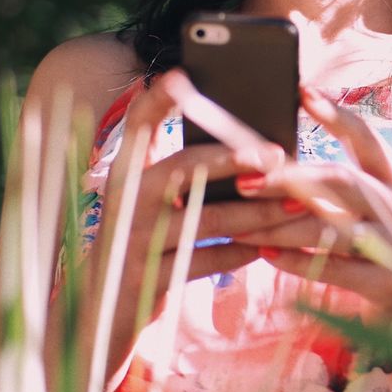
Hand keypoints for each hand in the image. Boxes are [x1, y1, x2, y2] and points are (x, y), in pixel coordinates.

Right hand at [89, 68, 304, 316]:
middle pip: (183, 167)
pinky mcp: (146, 279)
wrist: (95, 319)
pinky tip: (267, 249)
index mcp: (124, 172)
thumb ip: (182, 177)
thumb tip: (251, 151)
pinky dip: (239, 255)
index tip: (182, 73)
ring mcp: (133, 241)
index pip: (138, 122)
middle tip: (278, 154)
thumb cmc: (138, 249)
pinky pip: (205, 262)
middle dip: (234, 157)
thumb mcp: (149, 208)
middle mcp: (124, 200)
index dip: (159, 97)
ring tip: (296, 205)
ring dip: (257, 213)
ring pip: (206, 219)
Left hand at [228, 85, 391, 337]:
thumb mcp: (382, 207)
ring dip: (280, 225)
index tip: (303, 92)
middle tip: (246, 178)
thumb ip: (345, 184)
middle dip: (291, 178)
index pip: (367, 139)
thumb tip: (283, 157)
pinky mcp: (389, 284)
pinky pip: (335, 269)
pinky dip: (296, 261)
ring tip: (240, 223)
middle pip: (343, 181)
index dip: (337, 115)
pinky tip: (264, 253)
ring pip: (332, 227)